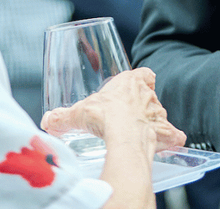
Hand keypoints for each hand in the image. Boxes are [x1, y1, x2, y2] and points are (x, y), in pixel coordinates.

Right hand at [42, 67, 185, 151]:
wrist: (123, 135)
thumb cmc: (103, 116)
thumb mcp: (78, 113)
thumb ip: (62, 116)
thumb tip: (48, 121)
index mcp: (131, 82)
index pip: (143, 74)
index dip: (140, 80)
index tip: (134, 85)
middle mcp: (148, 95)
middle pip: (149, 97)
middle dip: (140, 106)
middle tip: (126, 118)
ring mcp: (159, 113)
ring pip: (159, 116)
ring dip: (151, 124)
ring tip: (137, 136)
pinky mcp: (166, 132)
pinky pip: (172, 135)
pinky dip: (170, 140)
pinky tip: (165, 145)